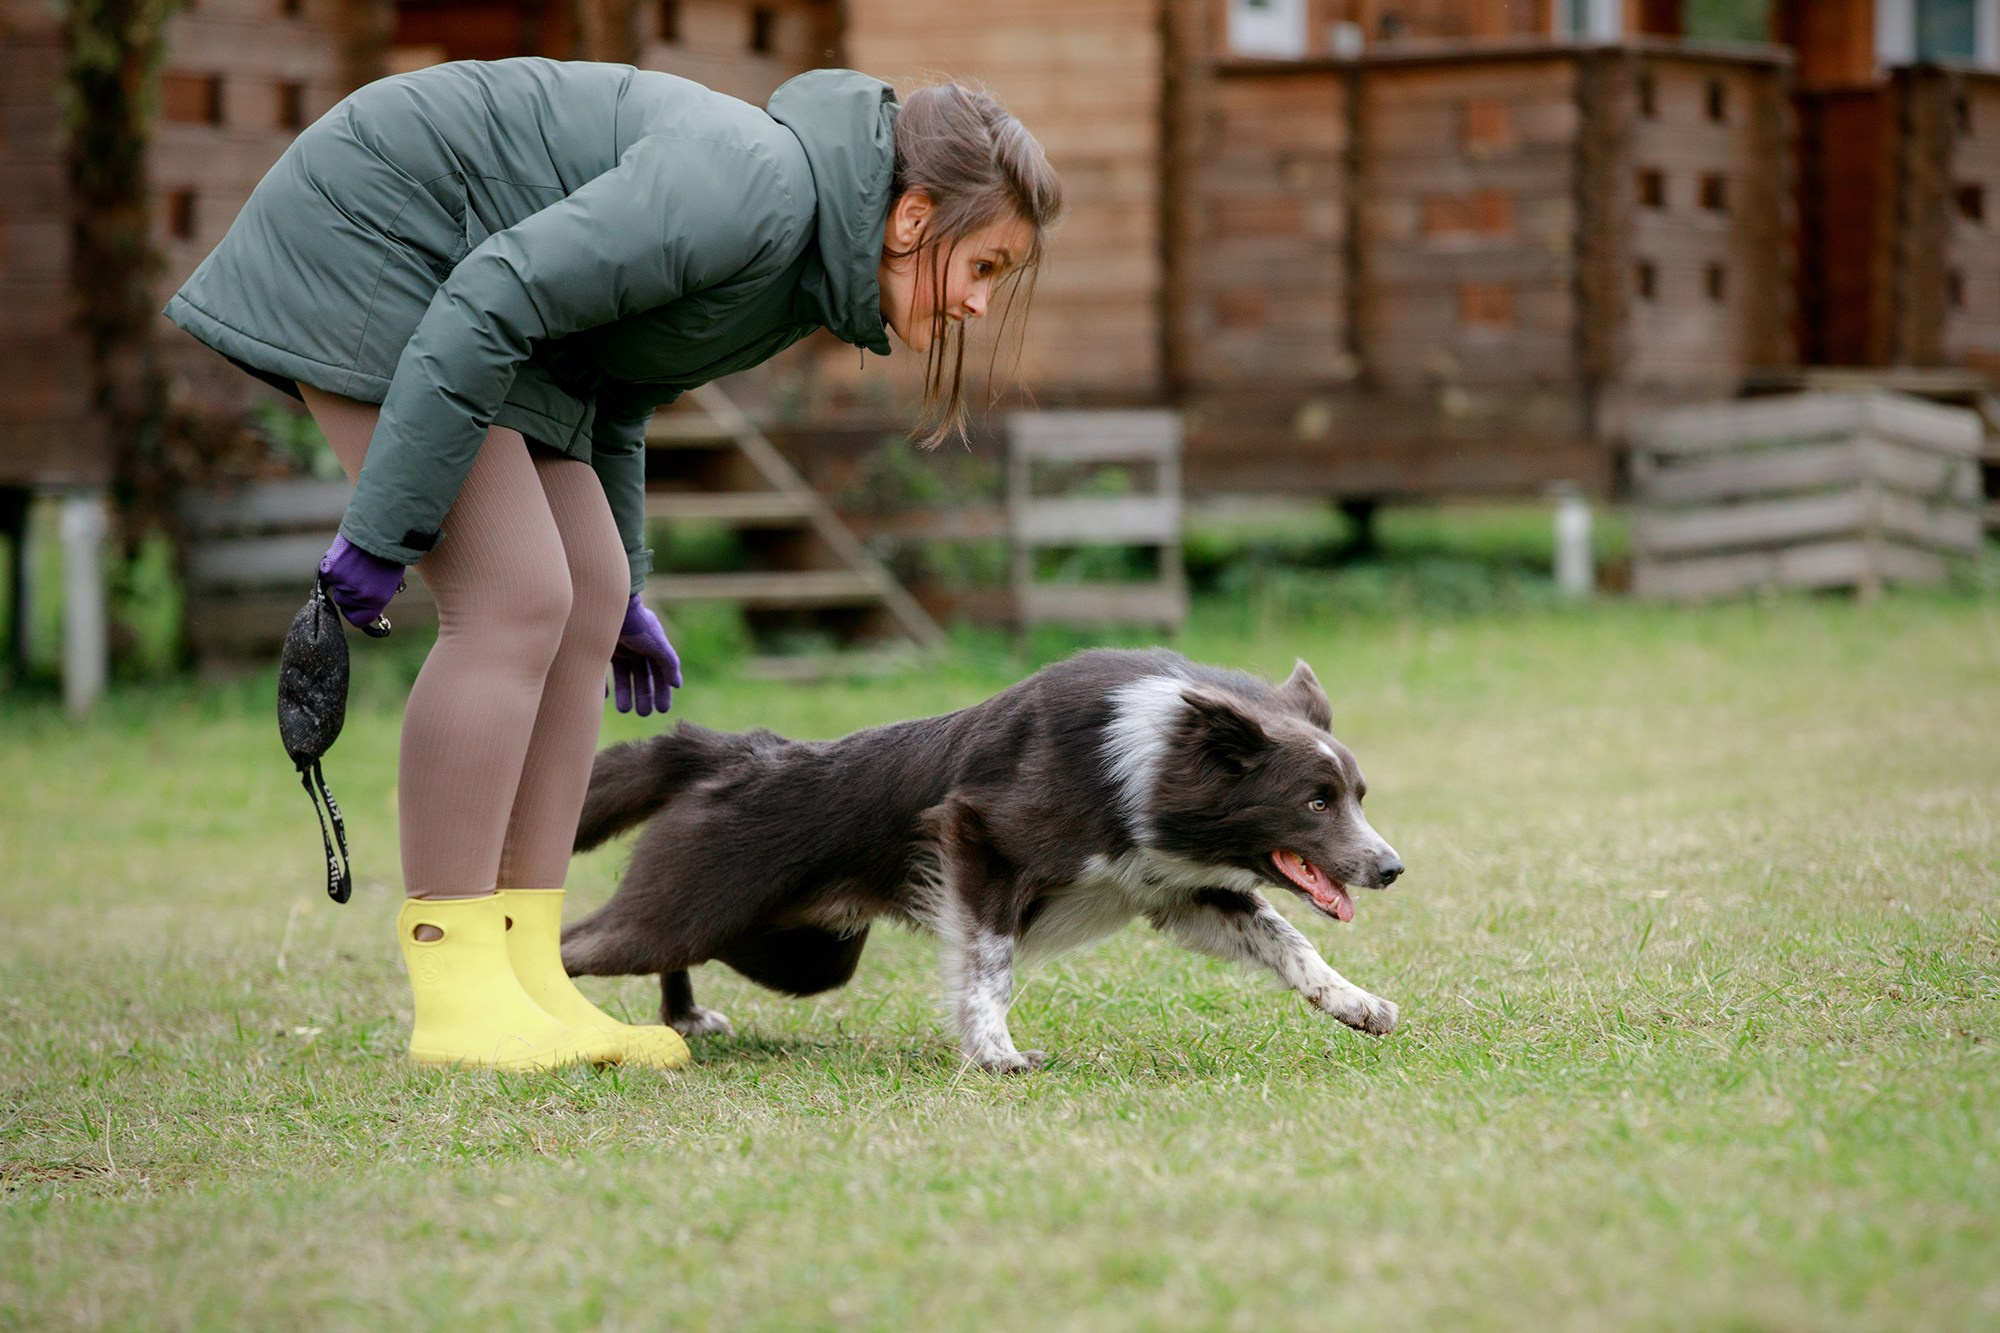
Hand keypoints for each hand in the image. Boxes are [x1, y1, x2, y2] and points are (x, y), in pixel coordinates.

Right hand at [318, 535, 404, 634]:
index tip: (359, 605)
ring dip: (342, 579)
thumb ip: (373, 596)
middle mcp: (358, 596)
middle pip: (344, 603)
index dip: (358, 611)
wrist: (383, 530)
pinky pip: (327, 575)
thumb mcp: (388, 582)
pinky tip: (345, 557)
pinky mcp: (330, 570)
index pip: (358, 619)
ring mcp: (342, 583)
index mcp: (376, 601)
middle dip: (349, 592)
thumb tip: (362, 604)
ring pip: (336, 588)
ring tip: (356, 563)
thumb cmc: (389, 556)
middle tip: (360, 575)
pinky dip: (333, 567)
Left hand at [611, 593, 680, 715]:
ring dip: (625, 693)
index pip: (660, 673)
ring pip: (623, 676)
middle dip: (644, 696)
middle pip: (642, 677)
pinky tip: (605, 698)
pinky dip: (605, 684)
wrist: (608, 606)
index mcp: (653, 646)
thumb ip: (669, 663)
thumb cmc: (637, 623)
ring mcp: (619, 649)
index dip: (662, 691)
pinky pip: (603, 672)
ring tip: (625, 710)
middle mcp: (637, 649)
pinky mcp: (601, 650)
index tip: (662, 710)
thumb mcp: (657, 644)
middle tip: (644, 714)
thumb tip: (678, 685)